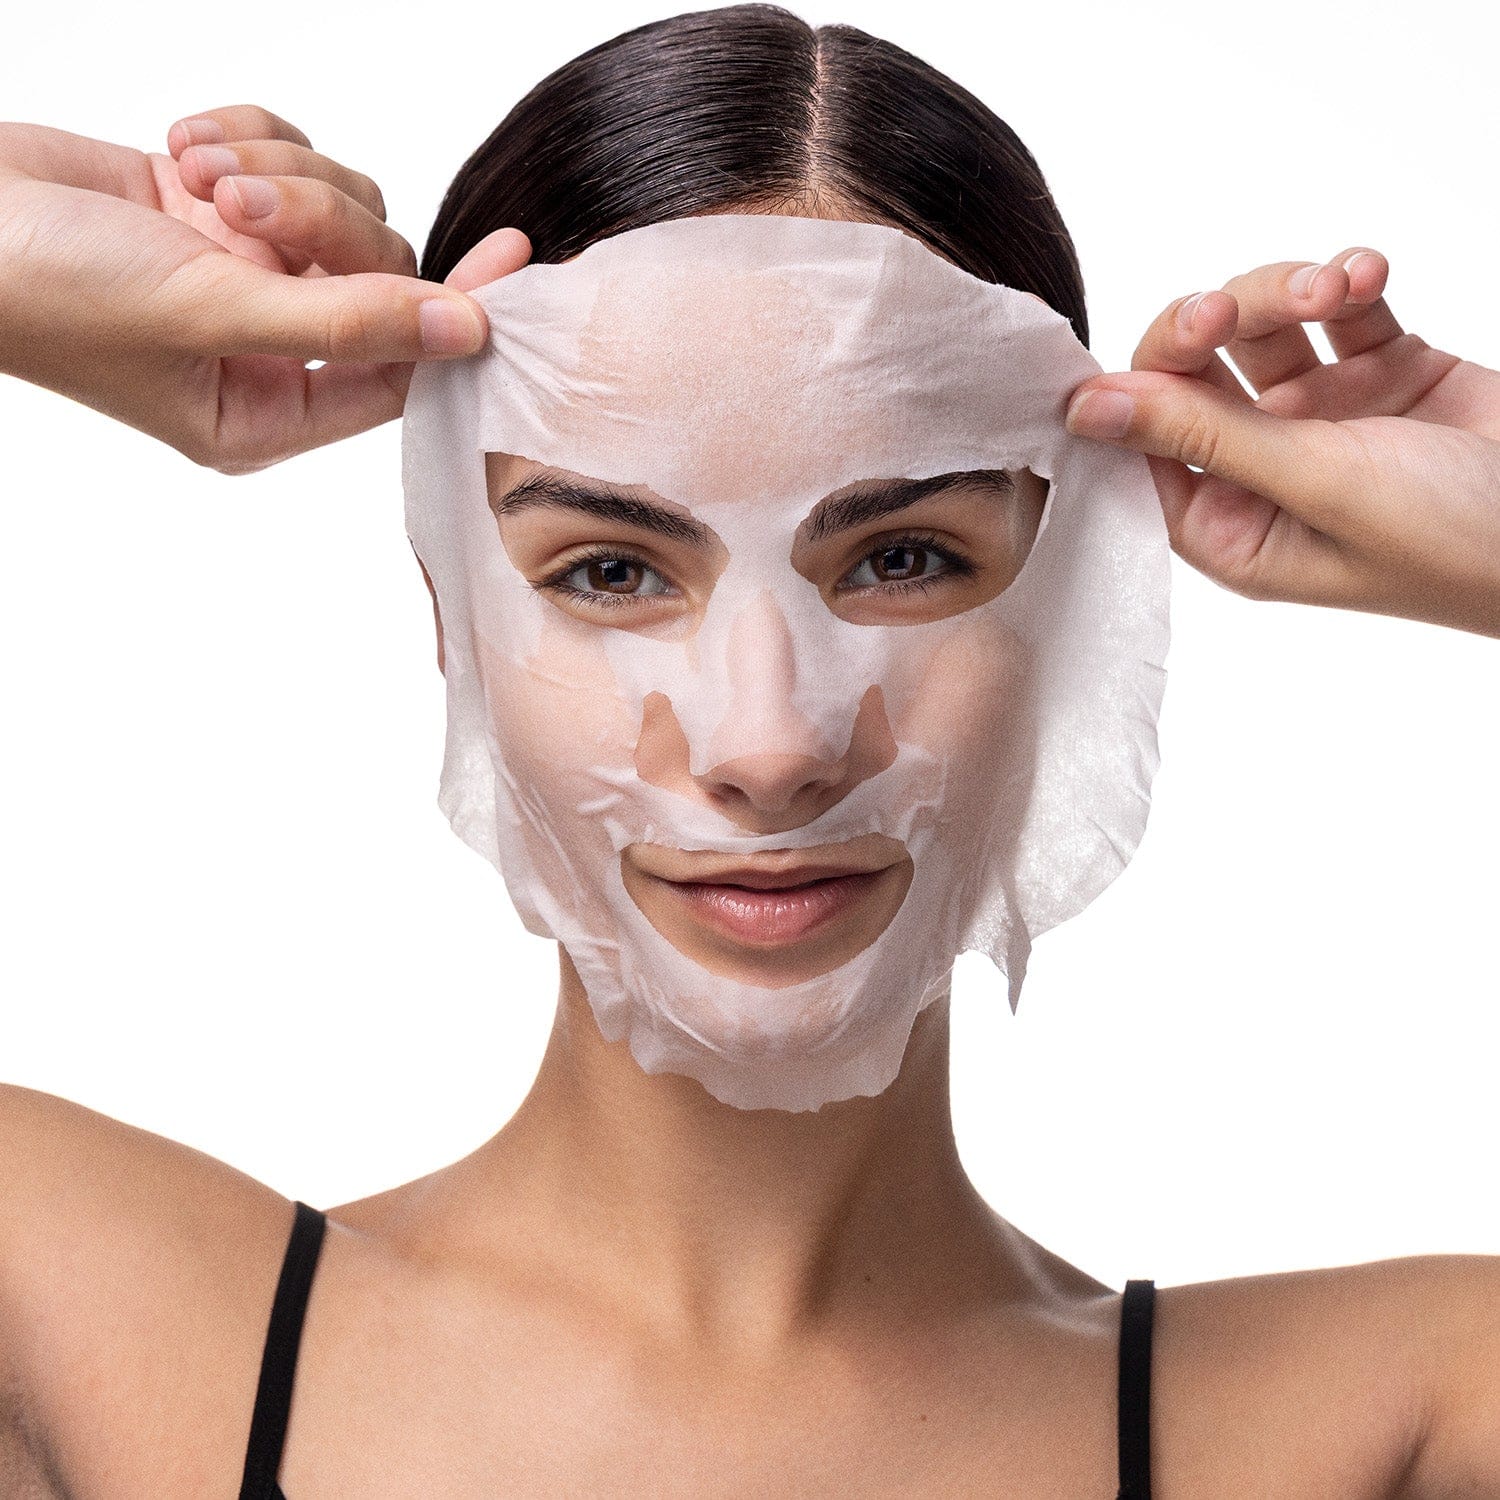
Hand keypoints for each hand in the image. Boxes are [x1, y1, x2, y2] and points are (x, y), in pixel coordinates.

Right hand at [0, 105, 529, 472]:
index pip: (403, 371)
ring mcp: (246, 274)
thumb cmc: (51, 289)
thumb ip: (345, 321)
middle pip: (375, 273)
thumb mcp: (208, 311)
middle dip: (319, 218)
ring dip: (277, 170)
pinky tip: (181, 147)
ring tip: (193, 173)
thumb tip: (462, 331)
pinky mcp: (218, 208)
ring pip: (341, 206)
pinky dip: (247, 136)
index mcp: (270, 412)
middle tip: (236, 205)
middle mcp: (269, 350)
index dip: (459, 315)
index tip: (512, 260)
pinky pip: (289, 154)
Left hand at [1064, 250, 1499, 638]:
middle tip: (1231, 308)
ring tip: (1337, 286)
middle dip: (1207, 326)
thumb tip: (1087, 408)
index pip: (1140, 449)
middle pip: (1189, 375)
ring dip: (1283, 292)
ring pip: (1257, 328)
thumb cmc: (1453, 538)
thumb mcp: (1316, 483)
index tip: (1160, 346)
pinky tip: (1367, 275)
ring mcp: (1319, 420)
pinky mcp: (1379, 373)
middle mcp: (1261, 473)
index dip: (1133, 391)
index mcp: (1227, 526)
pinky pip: (1334, 308)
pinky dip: (1345, 281)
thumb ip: (1201, 436)